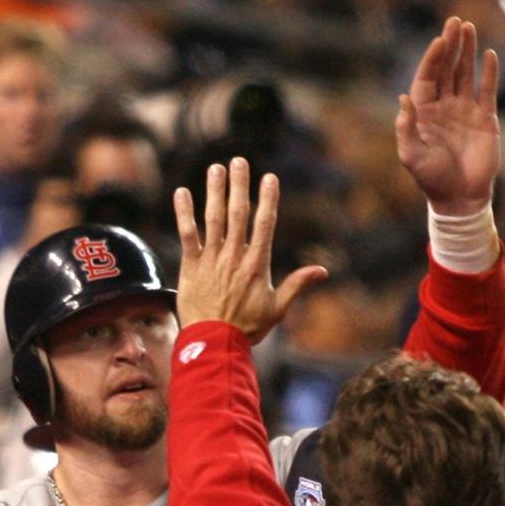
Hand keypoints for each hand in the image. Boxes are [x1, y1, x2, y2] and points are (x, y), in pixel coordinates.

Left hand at [173, 157, 325, 343]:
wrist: (214, 344)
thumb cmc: (247, 328)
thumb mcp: (277, 308)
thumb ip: (297, 284)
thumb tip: (323, 271)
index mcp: (257, 264)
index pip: (265, 224)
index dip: (267, 199)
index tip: (269, 178)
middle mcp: (234, 256)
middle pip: (238, 213)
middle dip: (239, 185)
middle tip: (239, 161)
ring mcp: (211, 260)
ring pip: (213, 219)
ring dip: (214, 191)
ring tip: (215, 168)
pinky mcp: (191, 267)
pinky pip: (187, 235)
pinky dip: (184, 213)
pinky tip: (182, 192)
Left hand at [396, 17, 499, 215]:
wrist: (460, 197)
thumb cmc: (431, 180)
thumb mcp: (411, 156)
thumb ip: (405, 128)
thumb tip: (403, 97)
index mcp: (424, 114)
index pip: (427, 79)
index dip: (432, 59)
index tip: (439, 40)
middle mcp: (444, 108)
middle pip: (447, 70)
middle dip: (450, 46)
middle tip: (455, 22)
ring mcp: (465, 111)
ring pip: (466, 74)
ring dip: (467, 52)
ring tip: (469, 28)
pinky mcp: (486, 118)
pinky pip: (487, 90)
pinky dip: (489, 73)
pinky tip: (490, 55)